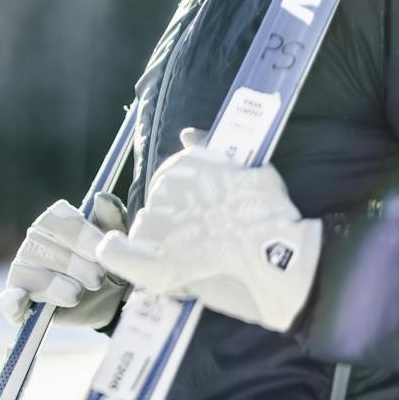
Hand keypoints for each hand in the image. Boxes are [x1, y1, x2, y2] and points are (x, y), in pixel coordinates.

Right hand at [0, 193, 129, 329]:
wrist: (111, 303)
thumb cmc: (110, 264)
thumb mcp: (117, 243)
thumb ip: (112, 220)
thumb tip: (102, 197)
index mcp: (57, 221)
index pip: (56, 219)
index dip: (78, 235)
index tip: (99, 251)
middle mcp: (35, 241)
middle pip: (42, 245)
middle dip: (72, 263)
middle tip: (97, 278)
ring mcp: (24, 270)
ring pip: (28, 271)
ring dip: (53, 283)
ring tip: (77, 294)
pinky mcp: (20, 301)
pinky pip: (9, 299)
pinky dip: (12, 301)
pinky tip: (20, 301)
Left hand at [97, 142, 321, 332]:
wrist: (283, 262)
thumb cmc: (272, 217)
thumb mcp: (250, 169)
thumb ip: (212, 151)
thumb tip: (187, 134)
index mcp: (187, 167)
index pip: (169, 182)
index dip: (183, 203)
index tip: (201, 216)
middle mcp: (167, 191)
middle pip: (156, 206)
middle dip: (173, 222)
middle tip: (202, 242)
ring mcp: (161, 229)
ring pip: (144, 230)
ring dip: (157, 241)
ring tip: (188, 258)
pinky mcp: (157, 265)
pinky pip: (120, 255)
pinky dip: (115, 253)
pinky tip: (117, 250)